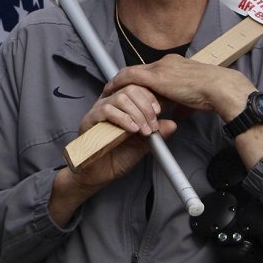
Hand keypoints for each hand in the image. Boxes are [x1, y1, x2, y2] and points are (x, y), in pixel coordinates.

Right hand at [48, 87, 176, 224]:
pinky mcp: (90, 119)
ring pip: (121, 98)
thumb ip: (156, 134)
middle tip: (152, 125)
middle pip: (130, 89)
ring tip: (144, 130)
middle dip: (146, 107)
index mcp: (122, 106)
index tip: (159, 111)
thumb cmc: (117, 157)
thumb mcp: (143, 145)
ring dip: (137, 114)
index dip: (150, 97)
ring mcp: (98, 110)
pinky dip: (123, 119)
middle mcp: (110, 103)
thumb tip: (172, 124)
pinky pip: (107, 110)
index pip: (137, 88)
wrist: (100, 174)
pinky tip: (132, 129)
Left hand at [103, 55, 253, 119]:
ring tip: (109, 90)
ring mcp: (160, 67)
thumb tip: (177, 116)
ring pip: (132, 71)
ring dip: (119, 81)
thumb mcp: (193, 100)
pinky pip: (130, 77)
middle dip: (126, 79)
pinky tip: (110, 90)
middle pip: (140, 69)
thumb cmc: (212, 94)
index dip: (140, 79)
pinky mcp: (156, 76)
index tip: (132, 87)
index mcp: (176, 65)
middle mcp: (166, 62)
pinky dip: (119, 83)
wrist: (218, 88)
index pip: (152, 70)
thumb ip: (181, 105)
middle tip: (114, 88)